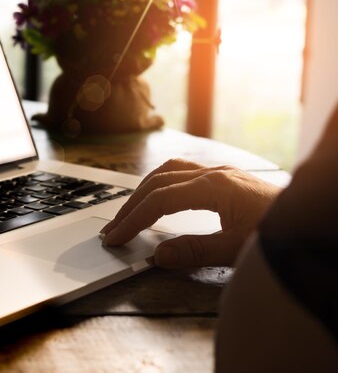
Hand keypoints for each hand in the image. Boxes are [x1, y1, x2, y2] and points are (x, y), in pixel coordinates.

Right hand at [99, 159, 281, 267]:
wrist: (312, 218)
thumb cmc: (279, 230)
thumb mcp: (236, 248)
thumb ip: (195, 251)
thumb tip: (158, 255)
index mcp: (213, 186)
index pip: (159, 200)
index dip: (133, 220)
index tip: (116, 237)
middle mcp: (213, 173)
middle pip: (158, 181)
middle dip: (132, 205)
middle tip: (114, 228)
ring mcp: (220, 172)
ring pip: (169, 171)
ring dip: (144, 190)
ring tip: (129, 211)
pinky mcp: (226, 178)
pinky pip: (183, 172)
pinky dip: (162, 184)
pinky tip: (161, 197)